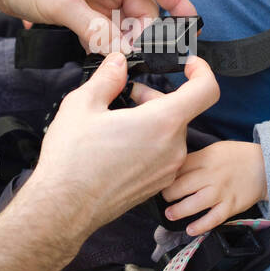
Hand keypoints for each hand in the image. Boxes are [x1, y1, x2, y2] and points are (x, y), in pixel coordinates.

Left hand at [0, 0, 195, 51]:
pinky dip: (103, 41)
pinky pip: (103, 27)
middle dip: (141, 35)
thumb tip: (119, 53)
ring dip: (119, 41)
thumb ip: (94, 30)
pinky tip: (96, 54)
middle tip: (135, 59)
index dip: (179, 4)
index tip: (191, 27)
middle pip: (142, 9)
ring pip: (122, 22)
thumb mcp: (62, 3)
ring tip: (112, 59)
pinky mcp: (81, 6)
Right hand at [23, 54, 219, 251]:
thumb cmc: (73, 159)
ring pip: (170, 133)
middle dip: (154, 98)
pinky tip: (117, 146)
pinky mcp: (157, 185)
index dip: (201, 71)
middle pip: (180, 111)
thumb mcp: (83, 104)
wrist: (64, 207)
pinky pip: (162, 154)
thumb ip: (108, 77)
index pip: (206, 90)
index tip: (188, 65)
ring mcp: (167, 170)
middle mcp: (173, 148)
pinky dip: (147, 143)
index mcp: (163, 123)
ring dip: (150, 122)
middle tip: (123, 98)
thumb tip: (119, 63)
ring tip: (115, 124)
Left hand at [160, 141, 266, 236]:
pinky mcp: (231, 206)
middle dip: (168, 194)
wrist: (265, 166)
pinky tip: (190, 230)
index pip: (178, 168)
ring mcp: (221, 192)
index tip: (161, 182)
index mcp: (205, 159)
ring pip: (195, 204)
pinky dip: (201, 226)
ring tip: (170, 214)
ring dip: (179, 211)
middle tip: (164, 198)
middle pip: (182, 186)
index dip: (166, 177)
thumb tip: (174, 169)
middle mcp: (211, 176)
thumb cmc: (237, 156)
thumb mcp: (214, 149)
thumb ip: (196, 159)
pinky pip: (214, 218)